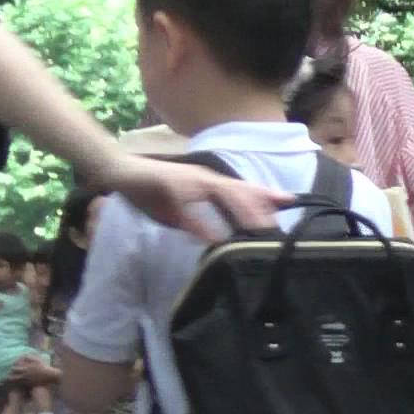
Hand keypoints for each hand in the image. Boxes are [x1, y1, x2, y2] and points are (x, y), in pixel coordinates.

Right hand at [93, 145, 290, 239]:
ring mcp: (189, 181)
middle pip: (240, 190)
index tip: (290, 201)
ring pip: (222, 193)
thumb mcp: (183, 213)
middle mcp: (205, 178)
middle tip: (279, 225)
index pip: (243, 189)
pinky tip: (212, 237)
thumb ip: (202, 223)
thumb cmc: (153, 192)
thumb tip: (219, 240)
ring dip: (241, 210)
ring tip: (258, 227)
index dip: (267, 195)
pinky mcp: (171, 186)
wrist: (122, 173)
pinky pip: (190, 208)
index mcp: (210, 183)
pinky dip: (202, 223)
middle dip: (261, 206)